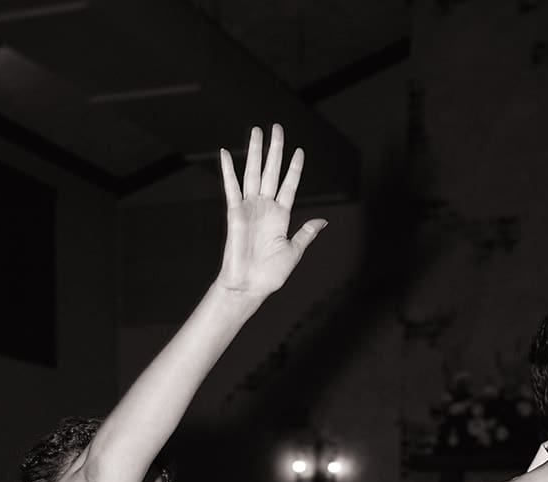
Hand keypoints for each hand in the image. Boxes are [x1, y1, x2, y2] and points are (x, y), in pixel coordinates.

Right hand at [217, 124, 326, 298]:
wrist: (249, 286)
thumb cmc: (270, 274)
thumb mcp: (294, 252)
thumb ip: (306, 234)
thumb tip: (322, 221)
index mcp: (281, 216)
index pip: (289, 185)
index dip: (294, 168)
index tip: (299, 151)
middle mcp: (265, 208)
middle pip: (271, 171)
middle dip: (274, 150)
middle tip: (277, 128)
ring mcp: (250, 208)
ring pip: (253, 173)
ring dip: (255, 152)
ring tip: (257, 131)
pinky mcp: (235, 213)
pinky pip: (231, 187)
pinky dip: (228, 170)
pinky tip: (225, 153)